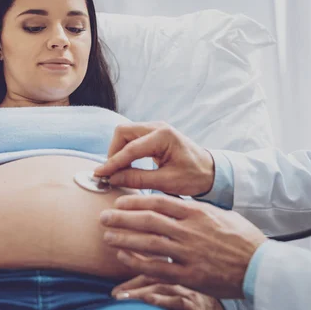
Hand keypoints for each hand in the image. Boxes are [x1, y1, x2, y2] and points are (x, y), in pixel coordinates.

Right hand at [93, 122, 214, 195]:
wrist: (210, 171)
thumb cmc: (194, 176)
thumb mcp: (166, 182)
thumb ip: (138, 179)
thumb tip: (113, 179)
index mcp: (164, 136)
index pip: (130, 148)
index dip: (113, 162)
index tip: (99, 175)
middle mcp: (158, 127)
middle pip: (123, 132)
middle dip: (113, 152)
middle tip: (110, 173)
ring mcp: (155, 129)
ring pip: (125, 134)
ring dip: (118, 152)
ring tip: (116, 172)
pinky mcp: (154, 135)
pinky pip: (132, 139)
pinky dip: (125, 151)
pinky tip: (124, 167)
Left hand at [101, 195, 267, 298]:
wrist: (260, 265)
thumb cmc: (242, 238)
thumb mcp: (221, 214)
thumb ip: (196, 208)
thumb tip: (176, 203)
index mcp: (197, 212)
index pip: (158, 201)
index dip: (134, 201)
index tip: (119, 202)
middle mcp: (189, 230)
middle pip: (147, 220)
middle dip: (121, 218)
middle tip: (103, 217)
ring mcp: (188, 253)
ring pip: (148, 243)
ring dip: (123, 239)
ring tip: (107, 236)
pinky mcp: (189, 275)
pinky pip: (157, 268)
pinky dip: (136, 263)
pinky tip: (122, 258)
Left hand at [112, 275, 226, 309]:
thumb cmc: (179, 298)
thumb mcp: (164, 289)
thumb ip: (142, 286)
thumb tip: (113, 293)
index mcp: (171, 278)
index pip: (150, 277)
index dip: (132, 283)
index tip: (114, 294)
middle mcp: (182, 288)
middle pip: (160, 287)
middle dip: (139, 292)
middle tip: (121, 299)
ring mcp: (193, 303)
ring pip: (177, 300)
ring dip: (160, 301)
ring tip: (146, 301)